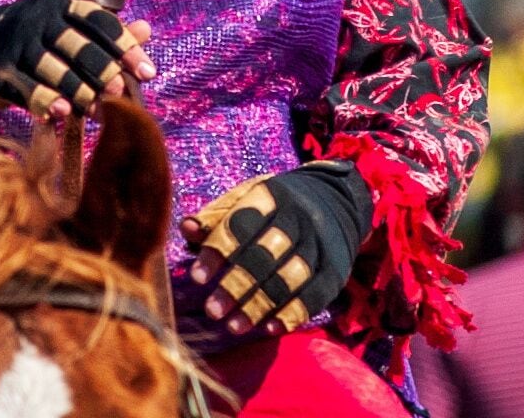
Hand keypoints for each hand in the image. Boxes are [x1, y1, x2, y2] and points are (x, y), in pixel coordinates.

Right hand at [0, 0, 155, 121]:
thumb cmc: (34, 39)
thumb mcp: (66, 29)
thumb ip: (105, 33)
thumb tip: (147, 29)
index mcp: (61, 6)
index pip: (99, 21)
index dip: (125, 46)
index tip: (148, 72)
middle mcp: (38, 19)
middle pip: (76, 43)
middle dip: (101, 69)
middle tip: (120, 92)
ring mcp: (16, 43)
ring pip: (51, 66)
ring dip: (75, 88)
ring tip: (94, 108)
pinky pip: (23, 84)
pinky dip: (42, 99)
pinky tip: (59, 114)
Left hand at [178, 161, 371, 335]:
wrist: (337, 199)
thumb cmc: (275, 206)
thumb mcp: (247, 198)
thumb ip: (216, 216)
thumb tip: (186, 229)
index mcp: (270, 196)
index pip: (241, 223)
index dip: (218, 251)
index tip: (196, 278)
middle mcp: (298, 218)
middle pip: (265, 254)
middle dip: (237, 284)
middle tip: (212, 311)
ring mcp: (319, 244)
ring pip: (289, 277)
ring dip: (260, 305)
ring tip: (234, 327)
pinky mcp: (336, 270)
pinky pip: (315, 295)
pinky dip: (293, 313)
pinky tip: (270, 328)